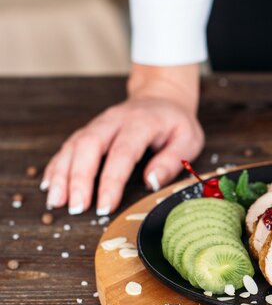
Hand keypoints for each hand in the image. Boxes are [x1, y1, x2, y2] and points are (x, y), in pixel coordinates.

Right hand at [42, 64, 203, 214]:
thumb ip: (172, 160)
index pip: (122, 152)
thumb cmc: (175, 123)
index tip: (105, 206)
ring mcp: (99, 123)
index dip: (111, 181)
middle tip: (76, 207)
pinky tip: (49, 185)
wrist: (161, 97)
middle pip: (89, 145)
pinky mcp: (89, 130)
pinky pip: (68, 146)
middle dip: (79, 178)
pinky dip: (57, 165)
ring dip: (62, 174)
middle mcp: (115, 120)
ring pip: (74, 145)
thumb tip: (152, 182)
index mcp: (142, 122)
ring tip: (56, 201)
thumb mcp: (188, 139)